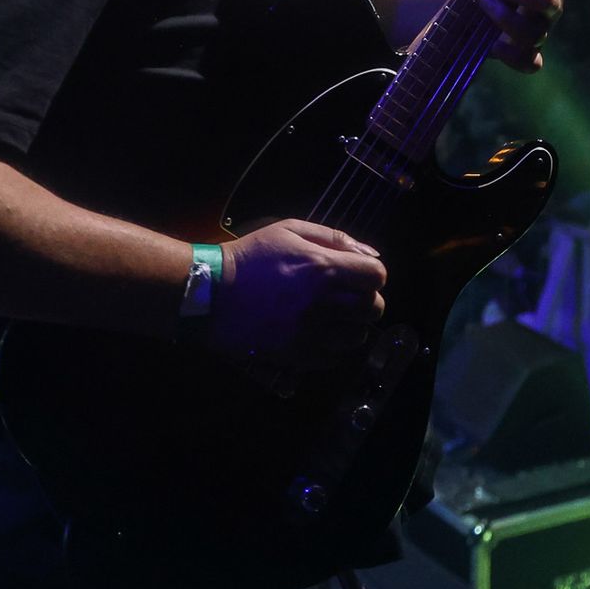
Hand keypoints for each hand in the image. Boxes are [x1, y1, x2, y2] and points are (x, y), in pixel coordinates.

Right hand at [213, 219, 386, 371]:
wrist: (212, 293)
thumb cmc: (251, 256)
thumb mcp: (289, 230)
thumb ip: (333, 238)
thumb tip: (368, 252)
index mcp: (324, 268)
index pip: (377, 276)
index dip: (370, 274)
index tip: (356, 274)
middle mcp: (324, 303)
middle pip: (374, 308)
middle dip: (364, 299)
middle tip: (346, 295)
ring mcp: (311, 333)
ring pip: (357, 336)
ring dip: (351, 325)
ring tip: (332, 316)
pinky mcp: (297, 355)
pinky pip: (334, 358)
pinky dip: (332, 347)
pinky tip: (316, 333)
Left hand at [478, 0, 569, 72]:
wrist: (481, 9)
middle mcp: (550, 5)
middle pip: (549, 1)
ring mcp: (539, 32)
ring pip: (534, 33)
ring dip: (506, 17)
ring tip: (482, 2)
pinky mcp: (523, 55)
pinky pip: (530, 63)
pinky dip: (514, 56)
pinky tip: (492, 45)